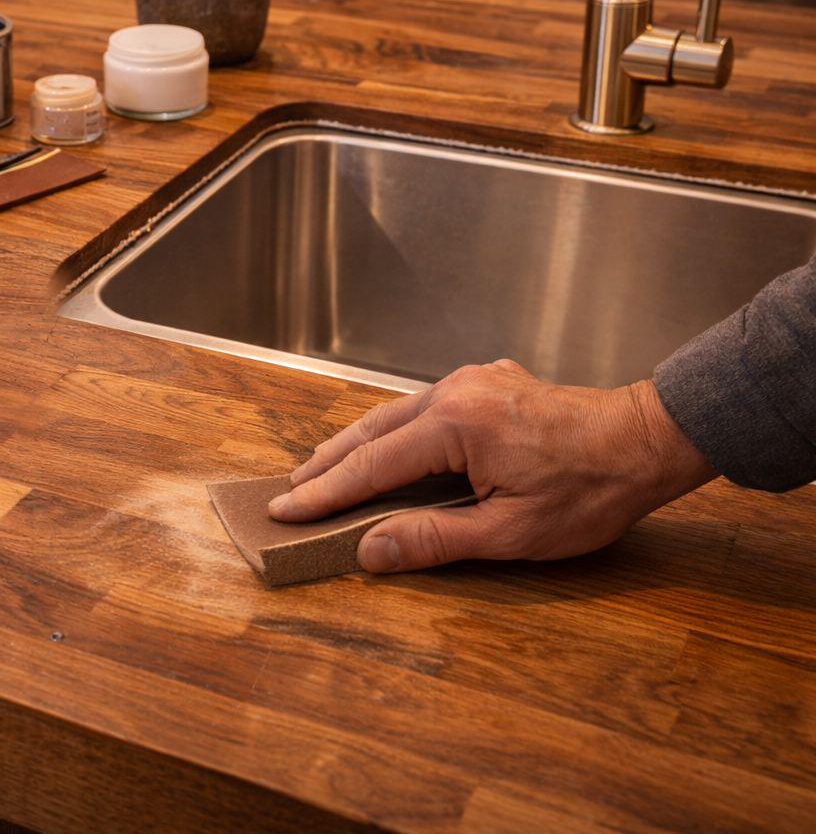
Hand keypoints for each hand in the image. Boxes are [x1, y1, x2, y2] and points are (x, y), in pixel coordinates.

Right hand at [267, 360, 717, 572]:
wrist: (647, 440)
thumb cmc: (590, 490)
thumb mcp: (510, 532)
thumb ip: (433, 539)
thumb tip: (369, 550)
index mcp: (454, 425)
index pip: (371, 466)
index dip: (325, 493)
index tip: (286, 511)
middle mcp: (453, 392)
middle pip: (371, 431)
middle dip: (327, 464)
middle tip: (290, 491)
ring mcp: (470, 381)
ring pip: (393, 414)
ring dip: (356, 444)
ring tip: (321, 470)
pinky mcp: (486, 382)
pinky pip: (422, 406)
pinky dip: (391, 430)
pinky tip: (382, 446)